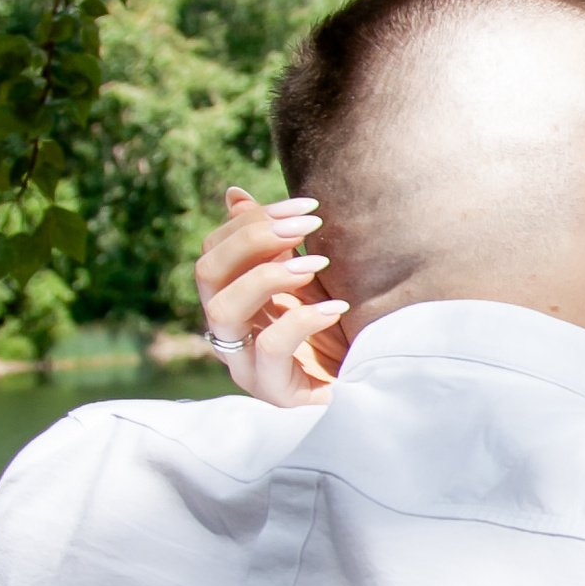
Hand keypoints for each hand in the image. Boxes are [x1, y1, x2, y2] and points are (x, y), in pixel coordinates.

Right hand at [195, 188, 348, 406]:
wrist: (378, 392)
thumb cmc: (342, 334)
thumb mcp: (311, 282)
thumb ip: (274, 245)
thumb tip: (234, 194)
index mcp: (233, 300)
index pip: (215, 249)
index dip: (253, 219)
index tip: (308, 206)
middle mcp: (231, 332)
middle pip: (206, 273)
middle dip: (254, 239)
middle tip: (308, 227)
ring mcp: (246, 364)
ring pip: (223, 310)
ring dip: (268, 276)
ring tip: (317, 264)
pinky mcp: (275, 392)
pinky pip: (271, 349)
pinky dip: (301, 320)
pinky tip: (336, 306)